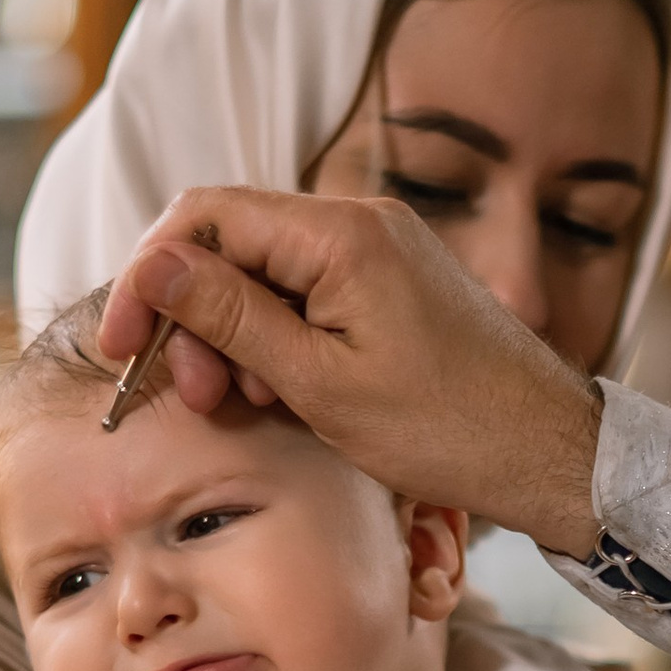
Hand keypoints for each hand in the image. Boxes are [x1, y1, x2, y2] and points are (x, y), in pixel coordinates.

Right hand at [102, 189, 604, 554]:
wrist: (549, 453)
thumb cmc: (447, 429)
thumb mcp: (319, 383)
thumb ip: (231, 317)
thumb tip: (153, 264)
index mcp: (342, 233)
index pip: (205, 216)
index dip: (149, 276)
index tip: (122, 346)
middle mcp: (361, 222)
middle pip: (231, 243)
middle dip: (195, 318)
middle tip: (200, 397)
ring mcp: (380, 250)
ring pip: (265, 274)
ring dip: (236, 338)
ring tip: (249, 405)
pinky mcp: (392, 283)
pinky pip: (309, 295)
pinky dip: (280, 342)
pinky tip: (288, 396)